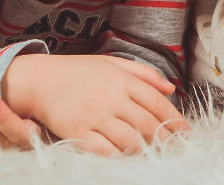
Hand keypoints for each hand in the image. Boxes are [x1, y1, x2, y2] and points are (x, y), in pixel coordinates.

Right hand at [1, 55, 189, 155]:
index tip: (185, 132)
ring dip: (146, 150)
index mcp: (122, 79)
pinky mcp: (77, 131)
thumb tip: (171, 88)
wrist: (38, 79)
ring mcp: (94, 115)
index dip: (174, 120)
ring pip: (130, 140)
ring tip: (155, 155)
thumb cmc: (77, 71)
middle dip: (166, 140)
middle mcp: (111, 97)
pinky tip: (128, 159)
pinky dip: (120, 157)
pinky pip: (104, 150)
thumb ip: (144, 74)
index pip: (157, 103)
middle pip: (147, 124)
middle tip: (176, 149)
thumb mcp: (112, 63)